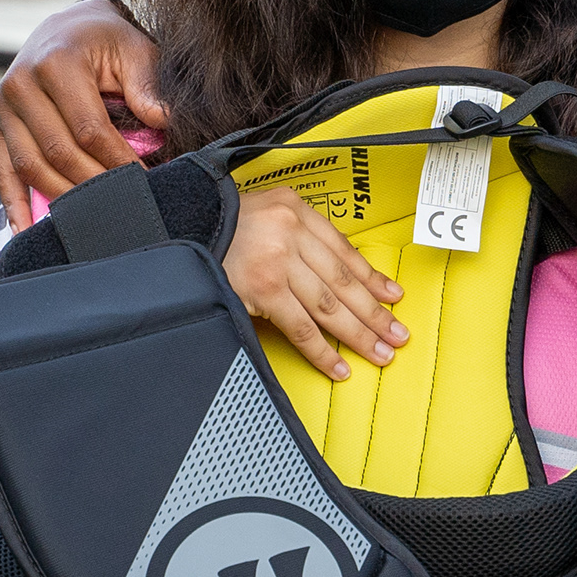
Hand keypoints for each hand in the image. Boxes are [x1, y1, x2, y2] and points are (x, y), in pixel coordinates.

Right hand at [0, 0, 168, 222]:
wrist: (66, 29)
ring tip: (93, 219)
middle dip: (95, 184)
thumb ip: (147, 85)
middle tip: (126, 205)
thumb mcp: (135, 49)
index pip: (89, 129)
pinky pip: (1, 172)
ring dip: (63, 197)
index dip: (118, 161)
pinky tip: (28, 231)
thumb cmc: (108, 43)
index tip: (145, 182)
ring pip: (30, 167)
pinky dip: (14, 204)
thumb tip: (163, 122)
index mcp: (57, 64)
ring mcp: (2, 107)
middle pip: (58, 152)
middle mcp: (21, 85)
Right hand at [223, 185, 405, 382]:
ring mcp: (278, 262)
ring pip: (329, 306)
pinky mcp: (263, 289)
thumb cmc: (221, 226)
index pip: (344, 251)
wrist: (178, 227)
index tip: (393, 299)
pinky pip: (301, 327)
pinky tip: (339, 366)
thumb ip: (299, 237)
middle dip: (375, 313)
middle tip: (397, 336)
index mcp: (296, 210)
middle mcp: (292, 233)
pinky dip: (322, 350)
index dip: (372, 279)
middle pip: (344, 282)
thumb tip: (337, 276)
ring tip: (380, 353)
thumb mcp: (265, 214)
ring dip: (358, 334)